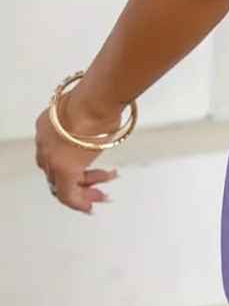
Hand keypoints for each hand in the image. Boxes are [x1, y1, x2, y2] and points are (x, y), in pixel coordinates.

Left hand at [34, 84, 121, 213]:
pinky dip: (79, 202)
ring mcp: (52, 158)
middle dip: (80, 180)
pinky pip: (67, 194)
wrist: (96, 100)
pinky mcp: (63, 170)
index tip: (87, 167)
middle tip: (98, 186)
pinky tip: (91, 206)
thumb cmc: (100, 98)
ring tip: (103, 194)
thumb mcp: (92, 110)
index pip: (53, 150)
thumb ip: (92, 122)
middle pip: (56, 170)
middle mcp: (45, 143)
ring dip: (84, 191)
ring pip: (61, 183)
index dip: (72, 160)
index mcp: (49, 124)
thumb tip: (107, 122)